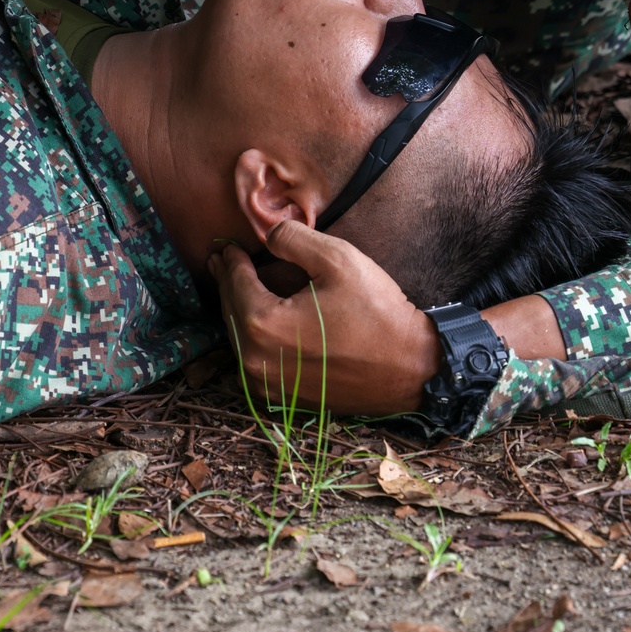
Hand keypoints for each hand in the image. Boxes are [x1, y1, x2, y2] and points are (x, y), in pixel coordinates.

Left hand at [209, 223, 441, 415]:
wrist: (409, 368)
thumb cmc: (376, 312)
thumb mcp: (338, 259)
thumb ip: (293, 238)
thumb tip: (267, 233)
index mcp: (264, 324)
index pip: (235, 284)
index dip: (231, 261)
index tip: (226, 246)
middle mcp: (256, 361)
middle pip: (231, 312)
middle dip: (227, 283)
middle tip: (221, 262)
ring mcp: (268, 385)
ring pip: (240, 338)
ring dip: (237, 309)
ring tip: (238, 286)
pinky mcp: (283, 398)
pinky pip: (254, 360)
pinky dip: (252, 335)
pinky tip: (261, 319)